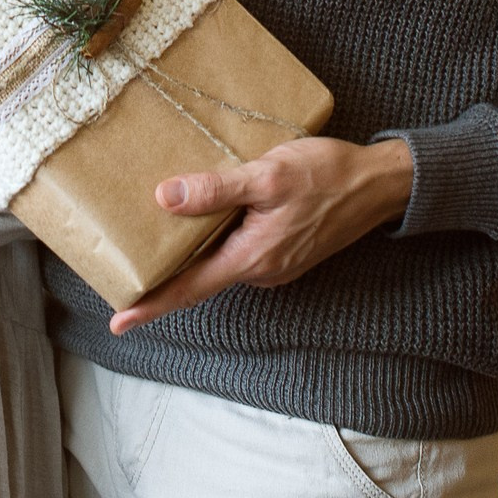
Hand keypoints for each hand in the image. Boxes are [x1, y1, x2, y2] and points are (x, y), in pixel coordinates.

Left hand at [108, 137, 414, 333]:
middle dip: (162, 277)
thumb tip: (165, 198)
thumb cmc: (328, 176)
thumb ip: (217, 189)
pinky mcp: (283, 249)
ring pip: (219, 261)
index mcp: (253, 258)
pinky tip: (201, 217)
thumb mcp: (269, 175)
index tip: (118, 322)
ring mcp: (274, 262)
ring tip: (151, 237)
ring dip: (189, 254)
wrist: (380, 184)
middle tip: (121, 269)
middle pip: (199, 278)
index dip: (151, 306)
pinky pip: (238, 249)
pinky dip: (214, 240)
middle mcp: (261, 270)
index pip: (190, 289)